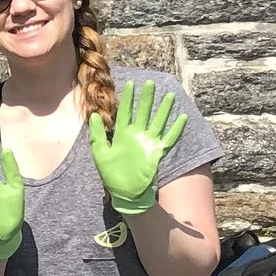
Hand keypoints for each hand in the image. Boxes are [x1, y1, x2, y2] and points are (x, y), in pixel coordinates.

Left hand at [88, 79, 186, 217]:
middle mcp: (136, 135)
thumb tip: (93, 115)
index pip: (125, 112)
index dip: (127, 98)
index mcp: (121, 134)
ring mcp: (148, 143)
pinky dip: (176, 129)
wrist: (125, 193)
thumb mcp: (100, 154)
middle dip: (146, 98)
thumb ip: (97, 135)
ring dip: (163, 109)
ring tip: (169, 95)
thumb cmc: (111, 174)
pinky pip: (169, 138)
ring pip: (157, 121)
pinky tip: (182, 117)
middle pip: (143, 112)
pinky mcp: (157, 152)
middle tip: (150, 82)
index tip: (129, 83)